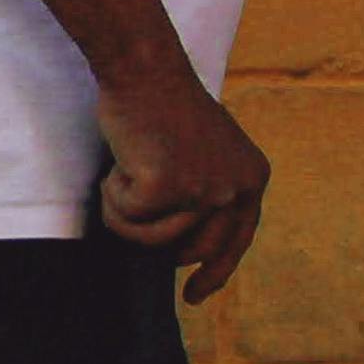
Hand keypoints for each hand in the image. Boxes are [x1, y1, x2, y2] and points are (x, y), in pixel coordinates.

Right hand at [94, 65, 267, 301]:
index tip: (194, 294)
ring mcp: (202, 191)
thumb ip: (210, 189)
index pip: (238, 241)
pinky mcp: (166, 189)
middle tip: (133, 219)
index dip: (216, 272)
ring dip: (126, 213)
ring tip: (122, 174)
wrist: (145, 68)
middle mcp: (235, 189)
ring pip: (152, 239)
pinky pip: (125, 218)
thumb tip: (188, 242)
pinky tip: (118, 164)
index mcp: (252, 178)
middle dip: (156, 242)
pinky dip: (111, 195)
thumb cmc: (165, 101)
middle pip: (190, 249)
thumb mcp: (211, 149)